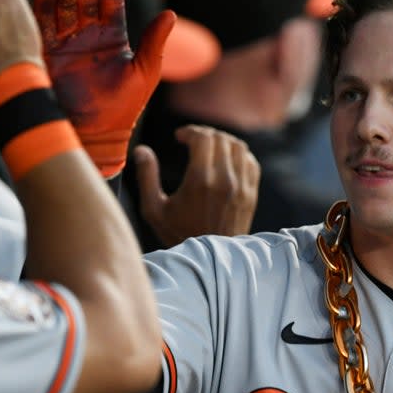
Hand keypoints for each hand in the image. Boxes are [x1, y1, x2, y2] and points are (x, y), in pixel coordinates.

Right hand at [36, 0, 175, 176]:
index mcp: (111, 37)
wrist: (95, 136)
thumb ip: (154, 43)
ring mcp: (66, 42)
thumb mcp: (144, 73)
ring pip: (63, 2)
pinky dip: (44, 0)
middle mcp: (87, 35)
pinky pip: (44, 20)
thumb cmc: (123, 110)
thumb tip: (171, 14)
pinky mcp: (48, 52)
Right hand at [134, 125, 261, 245]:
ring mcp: (242, 187)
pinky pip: (250, 162)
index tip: (180, 137)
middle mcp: (225, 180)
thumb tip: (142, 150)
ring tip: (209, 148)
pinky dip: (238, 155)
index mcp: (201, 180)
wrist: (210, 261)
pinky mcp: (251, 194)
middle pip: (221, 138)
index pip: (203, 138)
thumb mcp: (154, 210)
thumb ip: (146, 177)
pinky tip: (226, 161)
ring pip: (238, 147)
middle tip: (192, 141)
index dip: (190, 131)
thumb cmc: (178, 235)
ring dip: (222, 141)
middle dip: (204, 134)